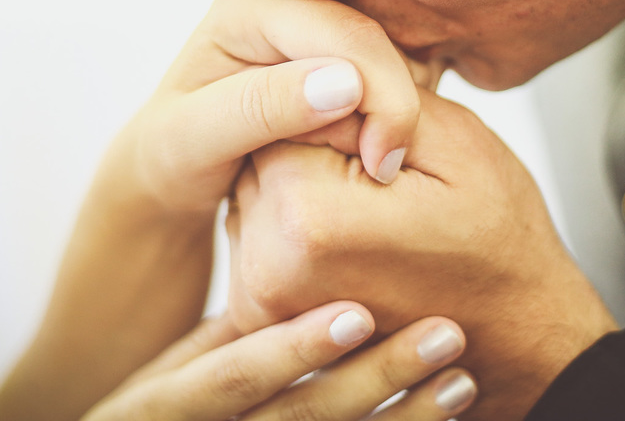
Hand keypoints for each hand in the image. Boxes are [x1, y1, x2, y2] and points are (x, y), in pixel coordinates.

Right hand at [84, 303, 477, 419]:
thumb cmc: (188, 397)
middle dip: (375, 378)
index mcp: (162, 405)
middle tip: (446, 333)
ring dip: (408, 418)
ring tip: (463, 378)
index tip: (360, 312)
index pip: (233, 377)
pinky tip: (452, 415)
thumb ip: (235, 317)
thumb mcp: (187, 361)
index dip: (294, 349)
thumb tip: (293, 224)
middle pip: (296, 419)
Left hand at [103, 0, 430, 225]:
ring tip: (381, 161)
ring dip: (403, 103)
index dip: (379, 93)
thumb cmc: (174, 155)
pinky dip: (398, 106)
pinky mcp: (339, 46)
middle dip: (396, 101)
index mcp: (249, 2)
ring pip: (394, 48)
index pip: (342, 32)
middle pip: (376, 34)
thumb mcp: (196, 139)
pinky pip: (393, 66)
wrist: (173, 166)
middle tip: (387, 170)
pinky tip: (384, 144)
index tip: (382, 164)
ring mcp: (318, 18)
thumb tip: (347, 84)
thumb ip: (261, 107)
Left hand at [226, 89, 616, 420]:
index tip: (385, 143)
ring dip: (300, 183)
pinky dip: (294, 222)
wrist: (514, 334)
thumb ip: (373, 95)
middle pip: (260, 149)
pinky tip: (349, 237)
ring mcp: (259, 297)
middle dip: (310, 144)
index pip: (286, 107)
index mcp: (308, 213)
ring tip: (370, 214)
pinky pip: (258, 231)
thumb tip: (315, 69)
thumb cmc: (497, 239)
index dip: (340, 106)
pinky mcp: (261, 313)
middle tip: (381, 179)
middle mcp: (266, 263)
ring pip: (255, 188)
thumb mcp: (454, 140)